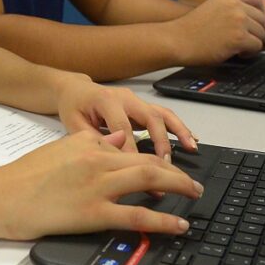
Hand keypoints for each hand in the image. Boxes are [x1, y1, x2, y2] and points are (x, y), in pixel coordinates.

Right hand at [0, 130, 203, 239]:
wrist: (3, 195)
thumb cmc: (26, 175)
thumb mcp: (62, 147)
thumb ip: (93, 142)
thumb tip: (119, 139)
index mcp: (90, 145)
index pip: (132, 148)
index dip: (156, 158)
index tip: (169, 168)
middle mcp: (98, 161)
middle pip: (148, 161)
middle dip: (176, 171)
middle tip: (193, 182)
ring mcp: (98, 186)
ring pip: (149, 179)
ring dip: (178, 186)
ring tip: (193, 195)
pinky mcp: (94, 212)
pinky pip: (137, 214)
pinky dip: (163, 219)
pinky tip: (178, 224)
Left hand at [54, 76, 197, 157]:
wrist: (74, 89)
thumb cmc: (73, 108)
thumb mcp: (74, 125)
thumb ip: (92, 141)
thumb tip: (113, 161)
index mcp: (106, 101)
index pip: (123, 128)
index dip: (132, 151)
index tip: (139, 174)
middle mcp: (125, 98)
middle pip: (149, 118)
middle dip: (161, 142)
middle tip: (168, 165)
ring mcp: (135, 100)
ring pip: (161, 113)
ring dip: (178, 131)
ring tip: (191, 148)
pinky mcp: (141, 105)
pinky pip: (163, 114)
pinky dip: (178, 127)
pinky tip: (191, 139)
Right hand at [170, 0, 264, 64]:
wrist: (177, 40)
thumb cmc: (193, 29)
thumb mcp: (215, 8)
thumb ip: (236, 8)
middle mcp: (235, 4)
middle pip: (264, 20)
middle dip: (259, 33)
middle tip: (247, 41)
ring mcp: (237, 20)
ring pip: (263, 34)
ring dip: (254, 43)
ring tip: (237, 46)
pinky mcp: (238, 37)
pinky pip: (257, 46)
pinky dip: (250, 53)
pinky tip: (236, 52)